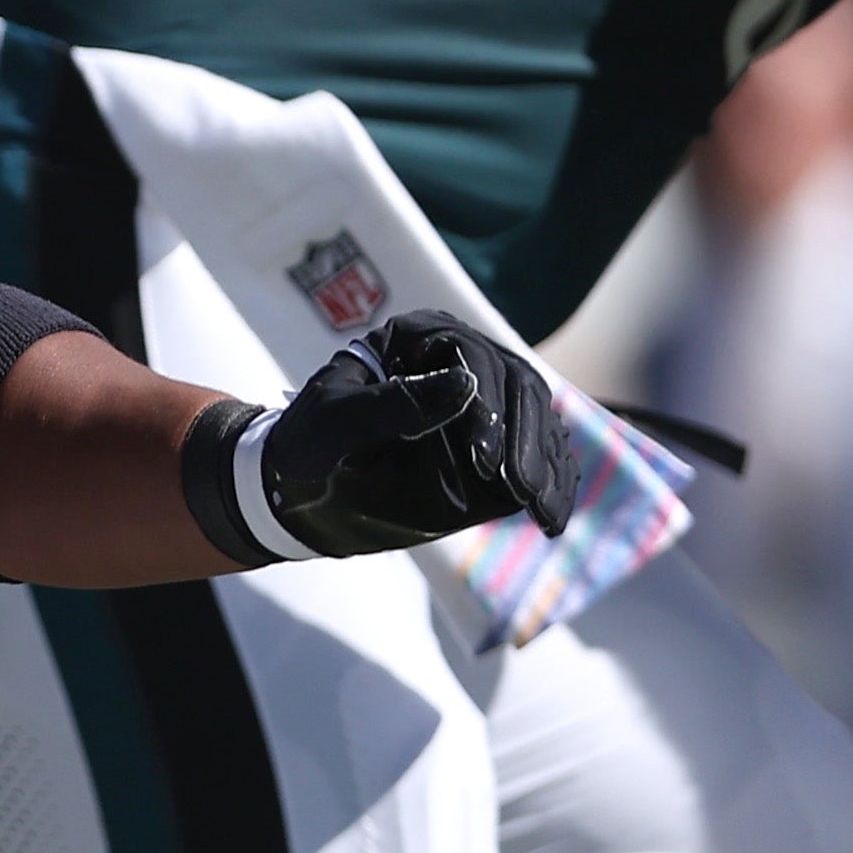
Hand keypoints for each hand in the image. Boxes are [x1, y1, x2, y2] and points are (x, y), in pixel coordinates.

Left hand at [250, 313, 583, 554]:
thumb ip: (390, 404)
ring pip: (537, 416)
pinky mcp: (495, 437)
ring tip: (541, 510)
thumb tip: (464, 386)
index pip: (472, 358)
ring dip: (546, 464)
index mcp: (421, 336)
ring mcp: (485, 398)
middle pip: (517, 386)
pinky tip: (550, 515)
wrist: (301, 481)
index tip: (483, 460)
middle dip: (524, 439)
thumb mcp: (332, 423)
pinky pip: (538, 450)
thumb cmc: (306, 442)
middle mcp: (462, 358)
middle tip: (520, 490)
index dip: (484, 406)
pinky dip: (552, 481)